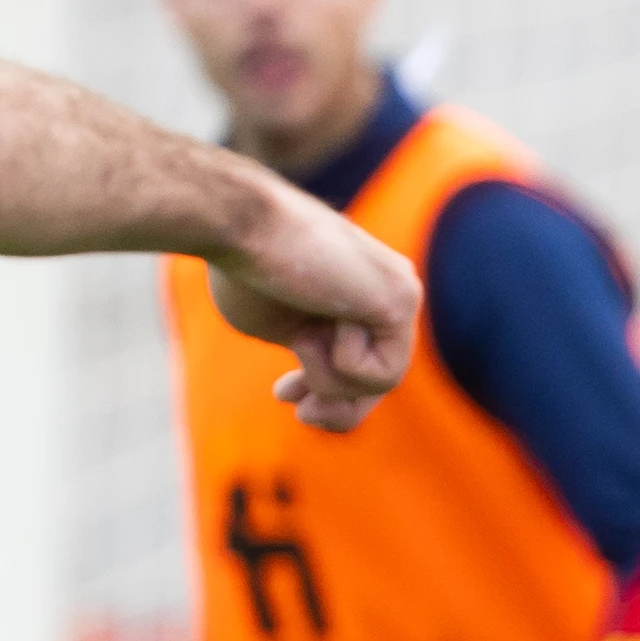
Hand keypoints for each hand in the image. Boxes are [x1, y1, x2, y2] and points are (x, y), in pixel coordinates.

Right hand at [205, 177, 415, 428]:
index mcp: (356, 296)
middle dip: (341, 409)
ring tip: (303, 337)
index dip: (328, 392)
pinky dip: (343, 361)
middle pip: (381, 380)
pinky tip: (327, 318)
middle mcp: (386, 292)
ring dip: (328, 376)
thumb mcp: (280, 329)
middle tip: (303, 415)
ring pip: (380, 381)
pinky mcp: (402, 299)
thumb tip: (332, 395)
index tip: (284, 397)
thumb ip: (314, 355)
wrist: (237, 225)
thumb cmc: (242, 270)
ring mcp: (400, 293)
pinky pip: (380, 372)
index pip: (363, 361)